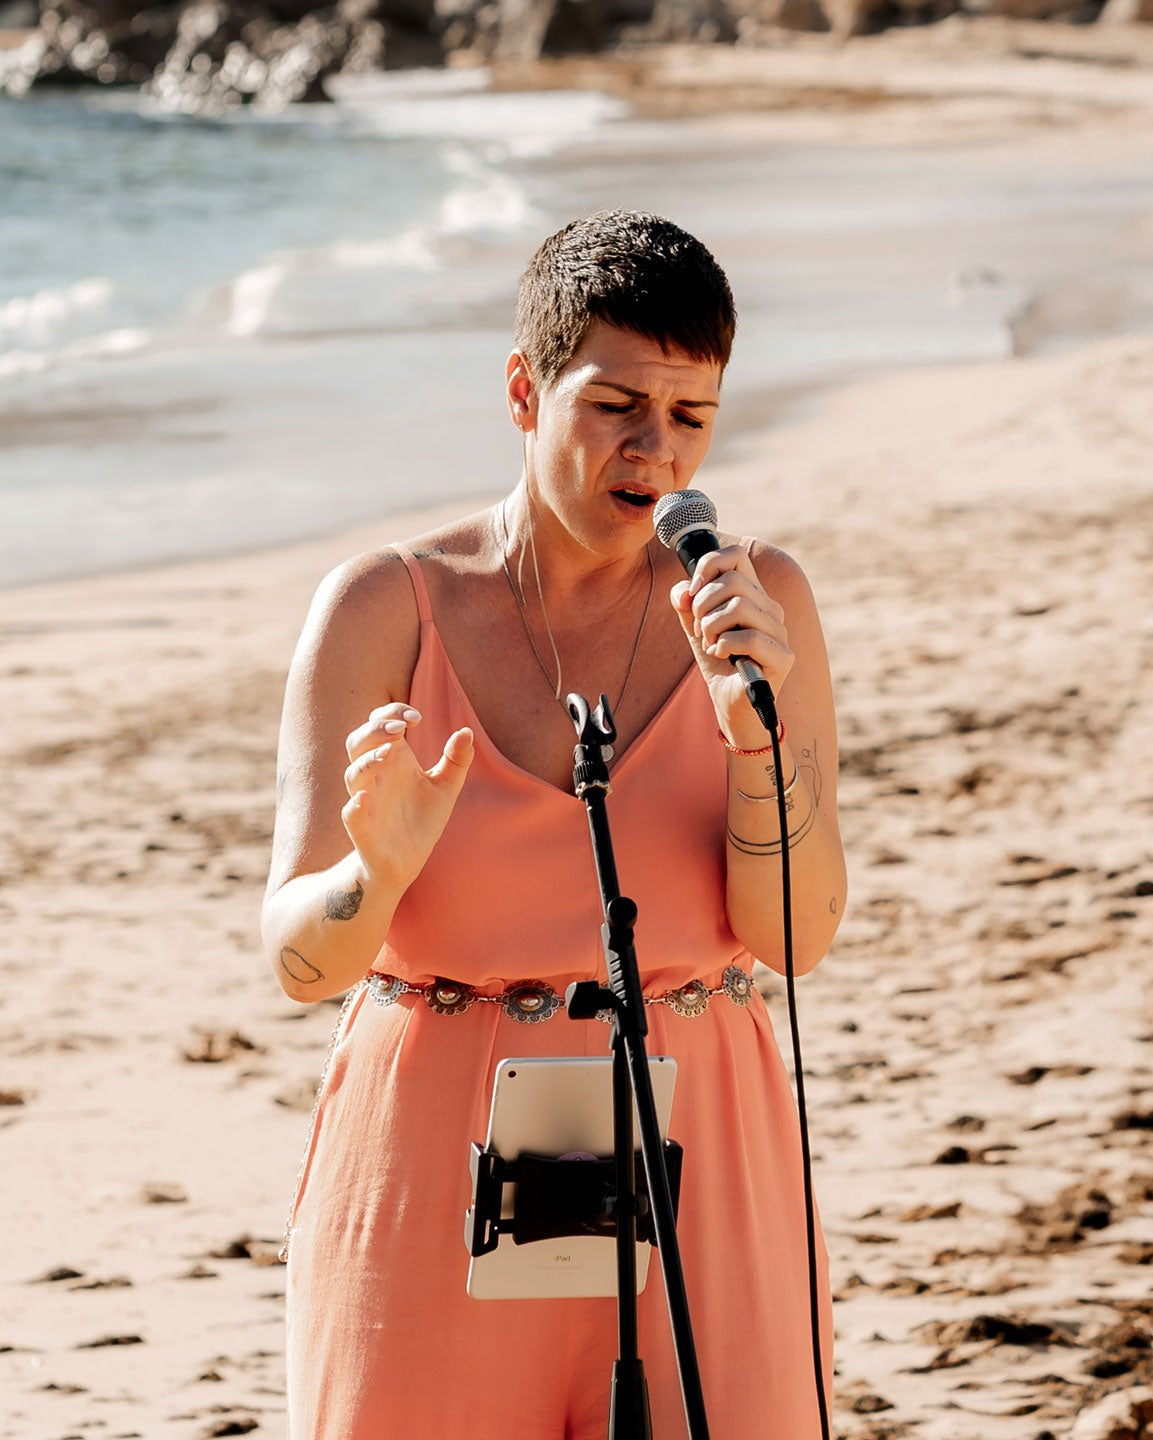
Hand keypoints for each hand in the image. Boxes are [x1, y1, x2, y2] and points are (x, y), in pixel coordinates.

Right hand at [341, 703, 473, 889]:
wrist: (408, 861)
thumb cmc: (421, 818)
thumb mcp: (445, 787)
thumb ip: (456, 759)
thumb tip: (467, 732)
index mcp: (393, 760)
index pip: (380, 724)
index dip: (393, 712)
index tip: (417, 717)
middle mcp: (375, 776)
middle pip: (358, 742)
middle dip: (375, 729)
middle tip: (400, 728)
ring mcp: (367, 801)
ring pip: (353, 774)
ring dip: (369, 760)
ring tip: (391, 752)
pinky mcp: (363, 830)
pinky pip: (350, 815)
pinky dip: (354, 806)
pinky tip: (363, 799)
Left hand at [670, 545, 793, 746]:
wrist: (731, 704)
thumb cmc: (718, 663)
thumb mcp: (695, 627)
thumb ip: (686, 604)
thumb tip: (684, 590)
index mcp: (753, 594)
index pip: (736, 556)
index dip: (708, 566)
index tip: (692, 591)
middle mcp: (771, 608)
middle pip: (733, 582)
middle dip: (704, 605)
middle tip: (700, 629)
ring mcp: (779, 632)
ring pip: (740, 607)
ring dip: (712, 627)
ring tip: (711, 643)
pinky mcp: (782, 657)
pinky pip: (748, 637)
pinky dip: (724, 645)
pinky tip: (720, 655)